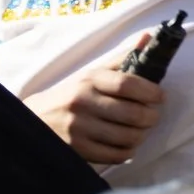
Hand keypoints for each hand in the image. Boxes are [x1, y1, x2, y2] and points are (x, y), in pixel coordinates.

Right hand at [26, 39, 164, 164]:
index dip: (151, 91)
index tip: (160, 96)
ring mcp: (78, 128)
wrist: (33, 121)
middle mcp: (82, 102)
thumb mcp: (91, 75)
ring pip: (128, 136)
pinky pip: (115, 155)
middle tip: (153, 116)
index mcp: (89, 81)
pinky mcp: (76, 149)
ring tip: (140, 131)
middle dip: (152, 117)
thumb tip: (148, 37)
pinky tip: (126, 145)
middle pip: (133, 114)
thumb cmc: (71, 96)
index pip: (127, 84)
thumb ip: (122, 59)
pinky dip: (127, 152)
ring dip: (142, 135)